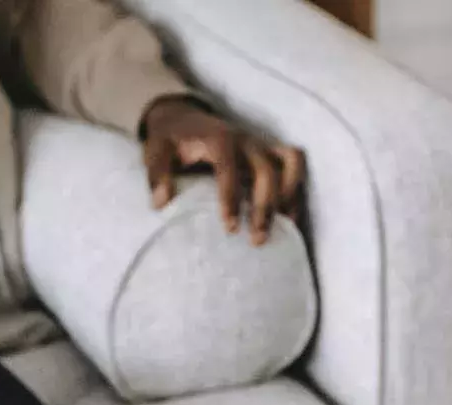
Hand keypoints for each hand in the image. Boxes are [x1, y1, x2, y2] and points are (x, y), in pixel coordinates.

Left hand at [141, 96, 305, 245]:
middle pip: (266, 169)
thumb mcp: (155, 151)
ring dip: (289, 197)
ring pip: (290, 163)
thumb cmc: (170, 140)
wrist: (183, 118)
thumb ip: (157, 174)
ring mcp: (261, 144)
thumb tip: (161, 202)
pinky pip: (294, 164)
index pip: (228, 165)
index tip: (230, 227)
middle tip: (257, 240)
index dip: (231, 196)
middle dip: (265, 206)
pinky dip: (295, 190)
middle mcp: (245, 139)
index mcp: (217, 138)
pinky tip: (289, 219)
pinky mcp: (269, 151)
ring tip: (284, 229)